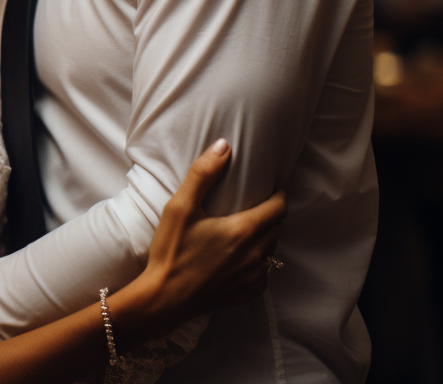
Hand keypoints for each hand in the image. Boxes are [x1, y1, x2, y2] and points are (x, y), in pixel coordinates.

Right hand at [131, 139, 285, 332]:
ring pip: (272, 250)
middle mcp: (255, 254)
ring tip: (246, 229)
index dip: (278, 195)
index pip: (279, 208)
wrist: (163, 298)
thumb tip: (224, 146)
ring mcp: (253, 276)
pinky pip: (264, 273)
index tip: (270, 188)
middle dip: (271, 214)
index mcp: (243, 230)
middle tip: (254, 205)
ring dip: (265, 237)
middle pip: (278, 228)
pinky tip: (239, 257)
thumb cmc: (170, 251)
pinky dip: (257, 262)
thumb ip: (203, 174)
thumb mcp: (180, 207)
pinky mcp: (247, 293)